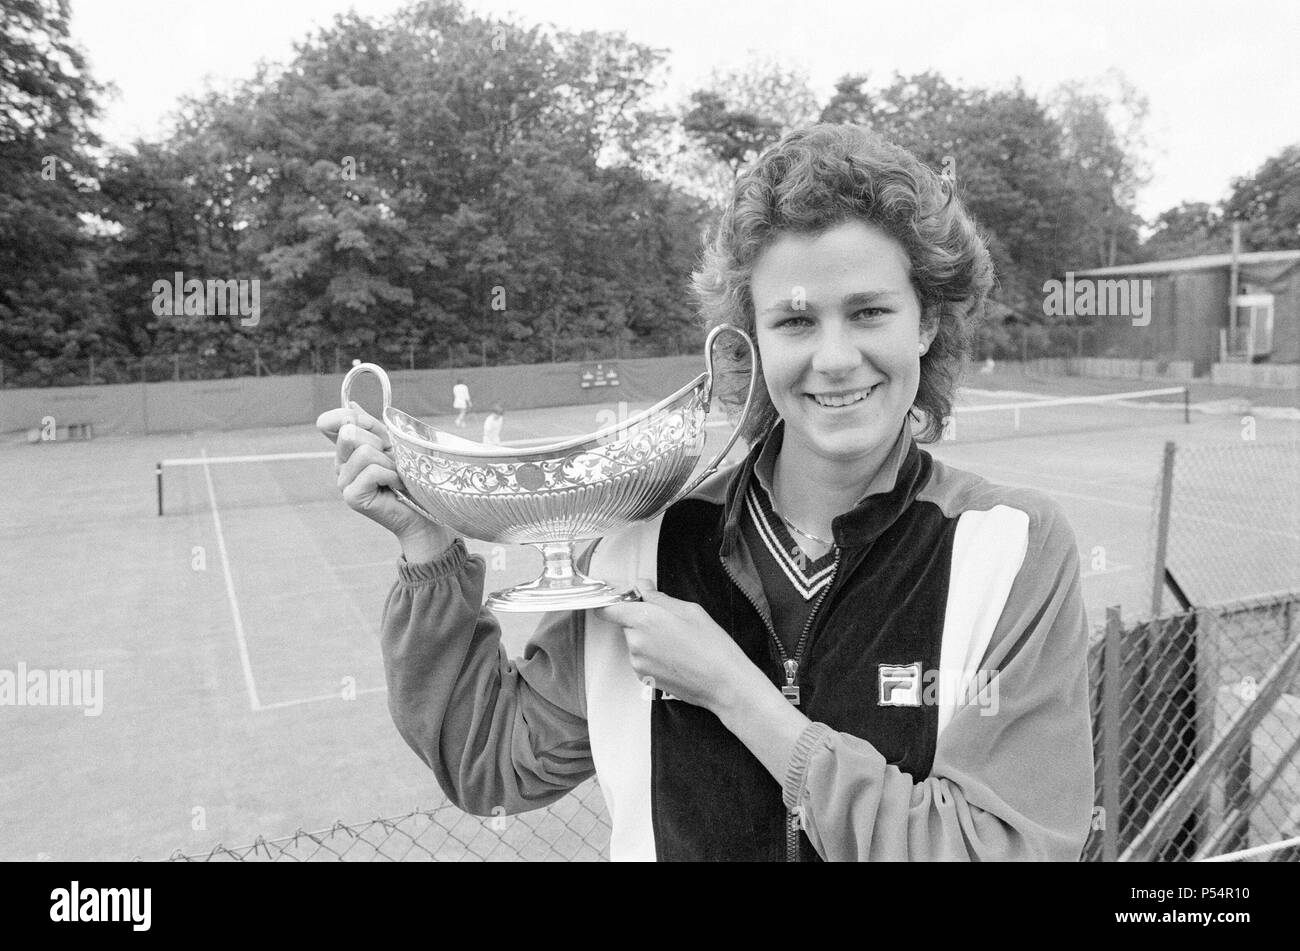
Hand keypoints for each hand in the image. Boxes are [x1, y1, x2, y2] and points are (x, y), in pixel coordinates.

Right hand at [315, 401, 450, 554]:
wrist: (423, 513)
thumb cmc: (409, 478)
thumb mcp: (391, 444)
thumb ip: (370, 426)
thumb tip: (351, 404)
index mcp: (346, 451)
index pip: (329, 423)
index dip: (345, 416)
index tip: (365, 424)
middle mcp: (340, 466)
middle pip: (350, 432)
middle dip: (379, 442)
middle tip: (392, 462)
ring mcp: (343, 483)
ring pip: (364, 452)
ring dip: (389, 463)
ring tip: (396, 477)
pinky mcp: (352, 497)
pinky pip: (372, 471)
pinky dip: (391, 476)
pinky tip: (396, 487)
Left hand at [595, 579, 764, 712]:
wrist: (723, 683)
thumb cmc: (711, 646)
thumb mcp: (689, 610)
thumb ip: (659, 598)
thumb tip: (643, 587)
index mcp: (644, 620)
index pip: (608, 609)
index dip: (612, 602)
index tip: (622, 600)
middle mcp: (636, 642)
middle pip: (626, 624)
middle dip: (642, 620)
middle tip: (669, 622)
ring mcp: (638, 662)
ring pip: (635, 642)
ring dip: (648, 638)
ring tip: (678, 643)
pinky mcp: (644, 678)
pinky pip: (641, 659)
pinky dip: (653, 655)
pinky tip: (676, 657)